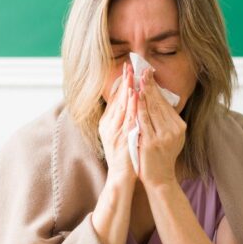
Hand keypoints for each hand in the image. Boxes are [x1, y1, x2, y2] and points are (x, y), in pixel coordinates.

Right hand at [98, 61, 139, 187]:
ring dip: (126, 89)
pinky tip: (135, 95)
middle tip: (129, 65)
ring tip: (132, 75)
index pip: (114, 100)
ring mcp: (114, 131)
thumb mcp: (120, 136)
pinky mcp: (121, 138)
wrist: (120, 178)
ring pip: (120, 106)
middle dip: (123, 82)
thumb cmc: (123, 157)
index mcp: (107, 124)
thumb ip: (123, 121)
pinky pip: (127, 118)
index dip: (121, 84)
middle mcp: (108, 126)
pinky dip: (131, 105)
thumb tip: (130, 105)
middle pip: (116, 99)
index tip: (127, 70)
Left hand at [136, 67, 185, 188]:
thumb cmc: (161, 158)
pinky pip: (144, 120)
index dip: (155, 88)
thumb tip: (158, 101)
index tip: (148, 74)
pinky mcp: (152, 142)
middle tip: (142, 69)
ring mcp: (163, 136)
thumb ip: (166, 121)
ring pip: (152, 109)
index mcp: (179, 127)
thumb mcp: (170, 137)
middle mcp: (174, 130)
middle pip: (159, 103)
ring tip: (137, 77)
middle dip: (149, 85)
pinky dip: (139, 106)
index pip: (165, 103)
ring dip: (144, 92)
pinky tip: (134, 95)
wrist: (160, 179)